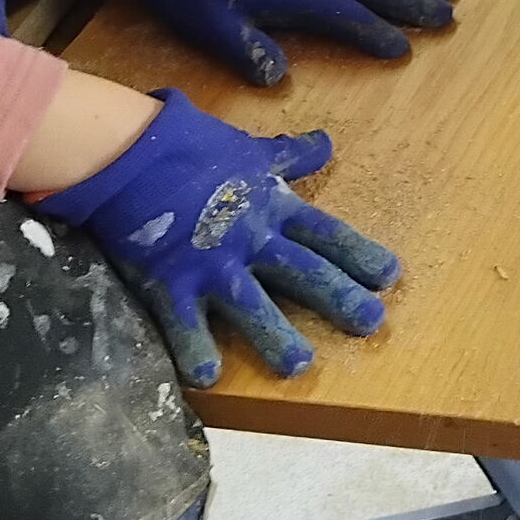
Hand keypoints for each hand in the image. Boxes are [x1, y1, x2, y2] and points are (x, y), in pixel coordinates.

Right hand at [47, 87, 395, 384]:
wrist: (130, 152)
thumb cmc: (194, 148)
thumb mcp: (250, 150)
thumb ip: (289, 155)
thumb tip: (324, 144)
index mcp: (272, 206)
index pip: (325, 233)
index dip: (357, 254)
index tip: (388, 275)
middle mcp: (249, 238)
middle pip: (302, 271)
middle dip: (338, 297)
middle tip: (370, 323)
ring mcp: (210, 264)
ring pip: (252, 305)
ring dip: (276, 335)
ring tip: (300, 364)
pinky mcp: (170, 282)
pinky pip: (184, 322)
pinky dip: (195, 348)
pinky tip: (208, 375)